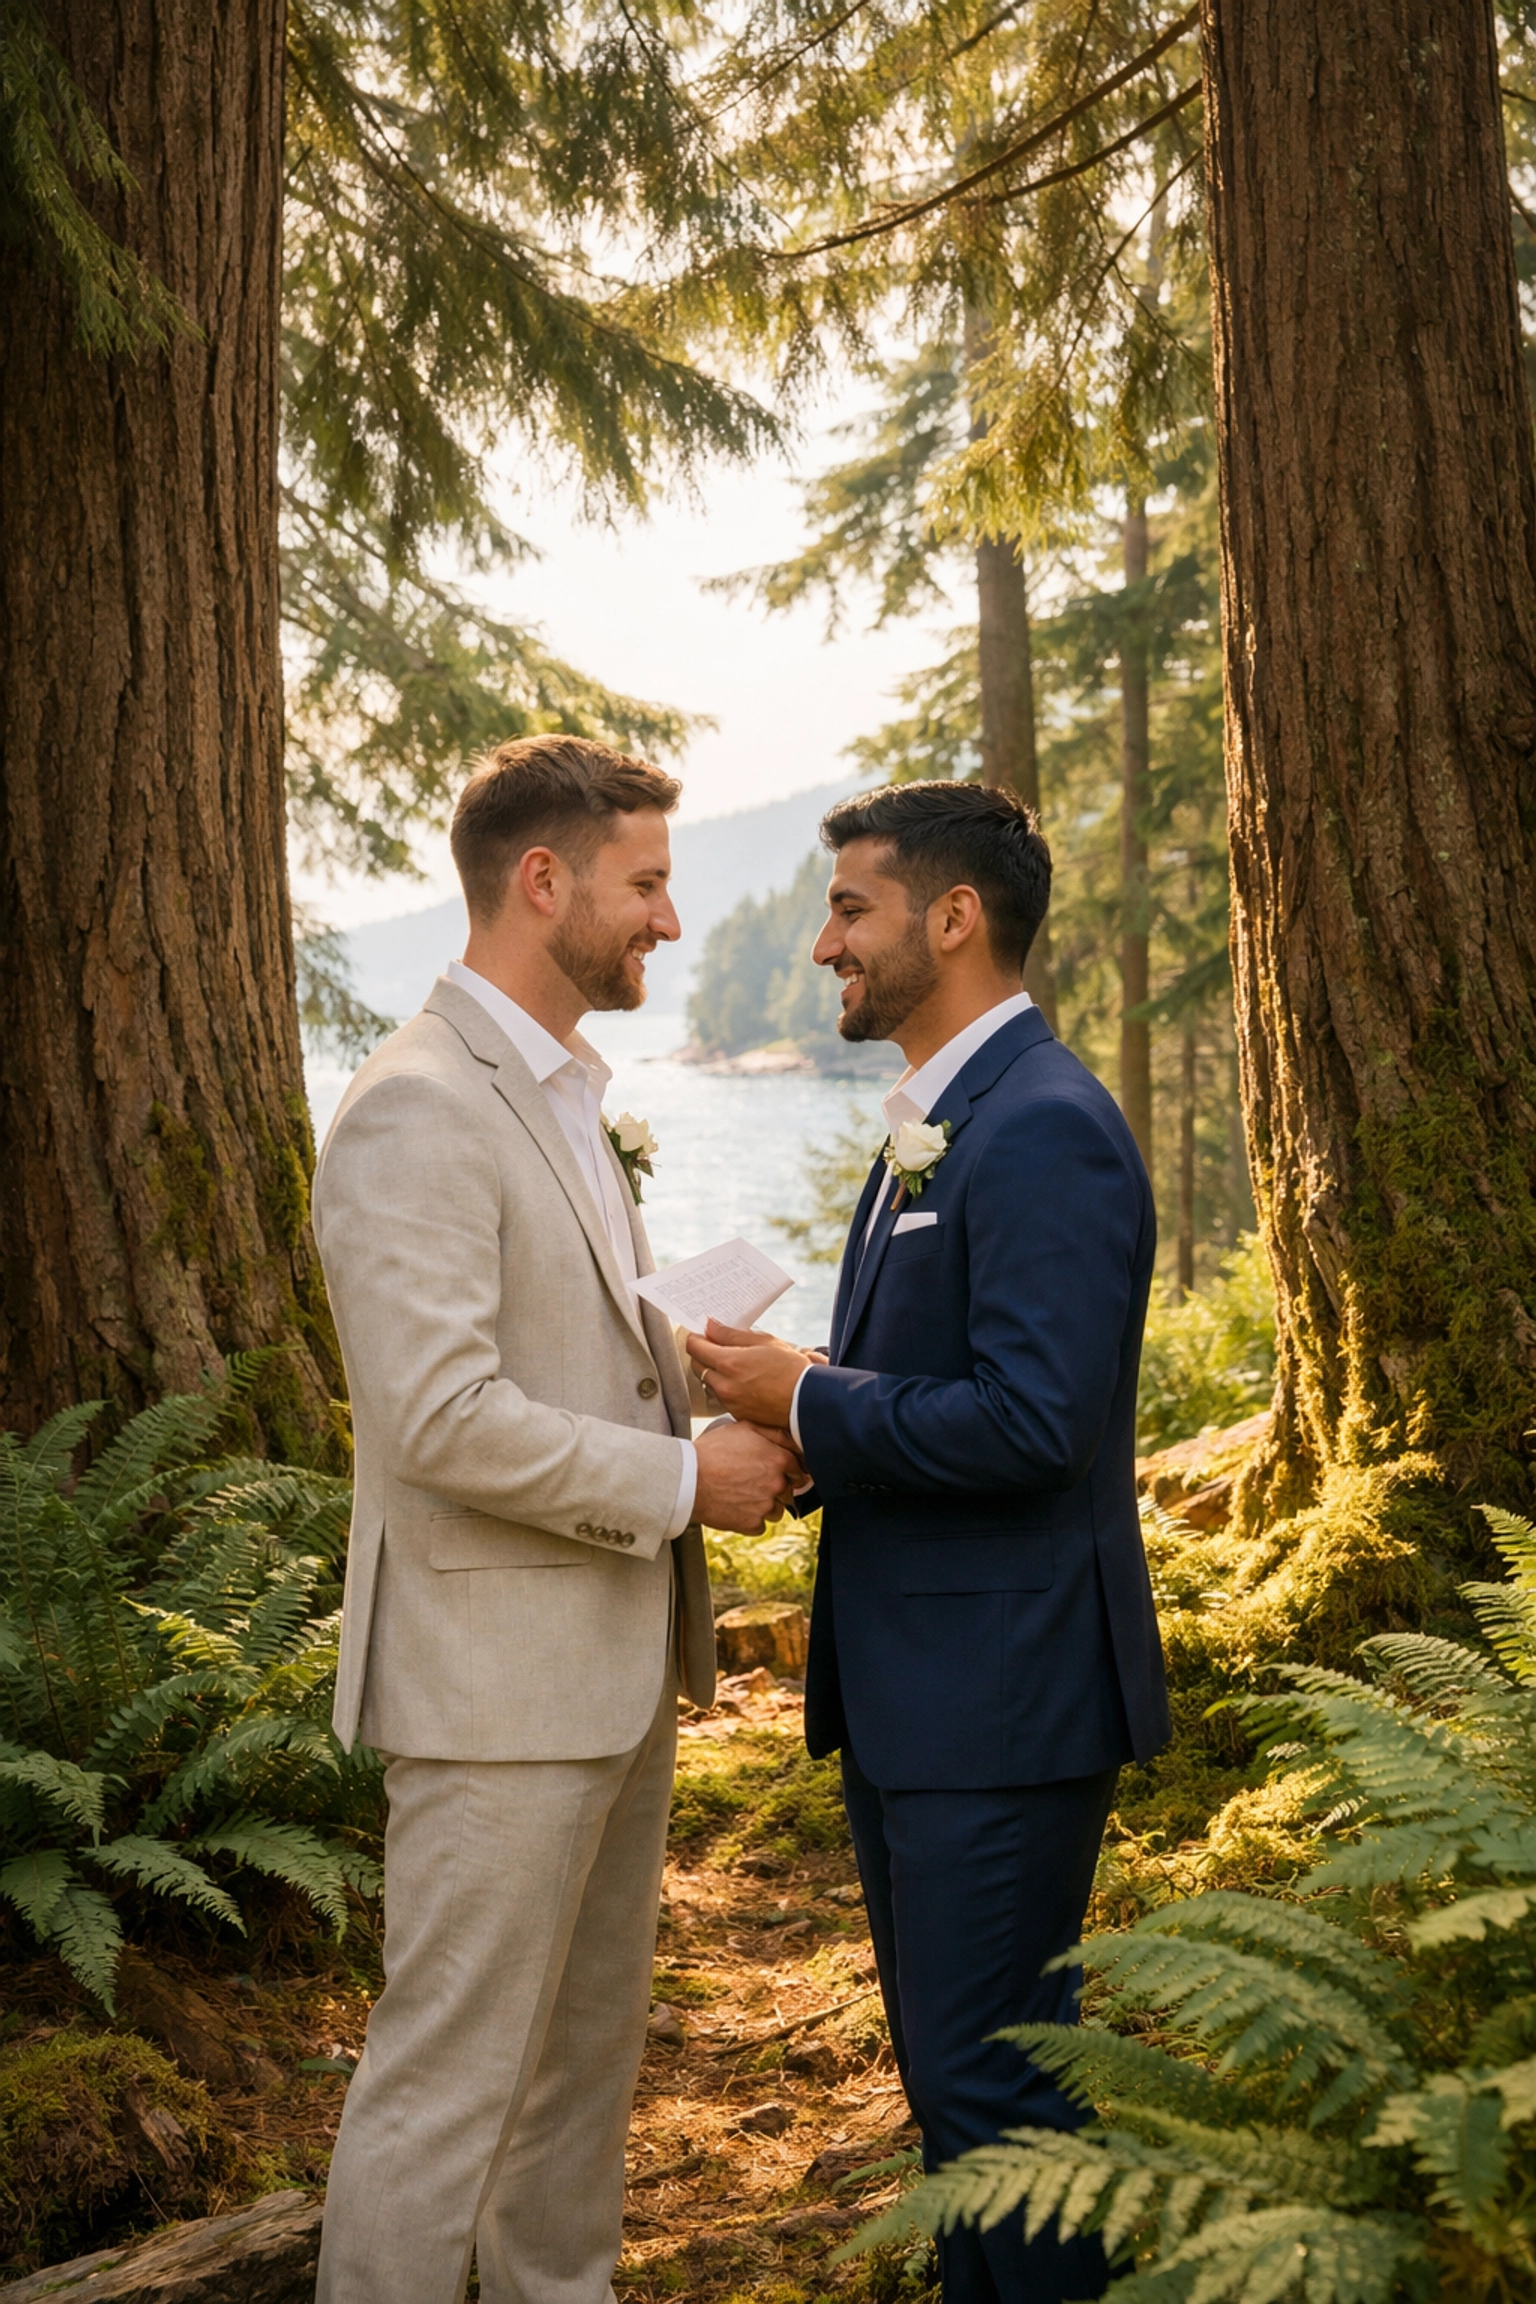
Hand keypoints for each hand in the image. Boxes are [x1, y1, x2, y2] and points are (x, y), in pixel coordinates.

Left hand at [687, 1321, 814, 1427]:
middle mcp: (724, 1384)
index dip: (695, 1336)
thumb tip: (710, 1326)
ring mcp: (729, 1401)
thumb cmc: (790, 1369)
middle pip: (696, 1365)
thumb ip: (731, 1334)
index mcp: (729, 1363)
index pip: (694, 1346)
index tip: (702, 1332)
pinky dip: (724, 1385)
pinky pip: (721, 1395)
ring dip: (712, 1370)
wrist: (807, 1401)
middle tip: (716, 1344)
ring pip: (708, 1381)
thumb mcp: (764, 1342)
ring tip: (733, 1362)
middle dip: (702, 1353)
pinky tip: (742, 1380)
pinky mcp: (736, 1413)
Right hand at [693, 1419, 803, 1534]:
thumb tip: (793, 1441)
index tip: (776, 1472)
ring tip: (743, 1495)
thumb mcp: (744, 1428)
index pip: (798, 1469)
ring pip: (776, 1511)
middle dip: (776, 1488)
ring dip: (765, 1505)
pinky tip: (737, 1507)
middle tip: (754, 1482)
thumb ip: (774, 1433)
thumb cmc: (713, 1450)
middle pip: (788, 1491)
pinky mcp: (751, 1524)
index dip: (788, 1471)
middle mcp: (777, 1484)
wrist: (688, 1478)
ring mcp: (765, 1506)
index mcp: (779, 1460)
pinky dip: (751, 1519)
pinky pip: (760, 1525)